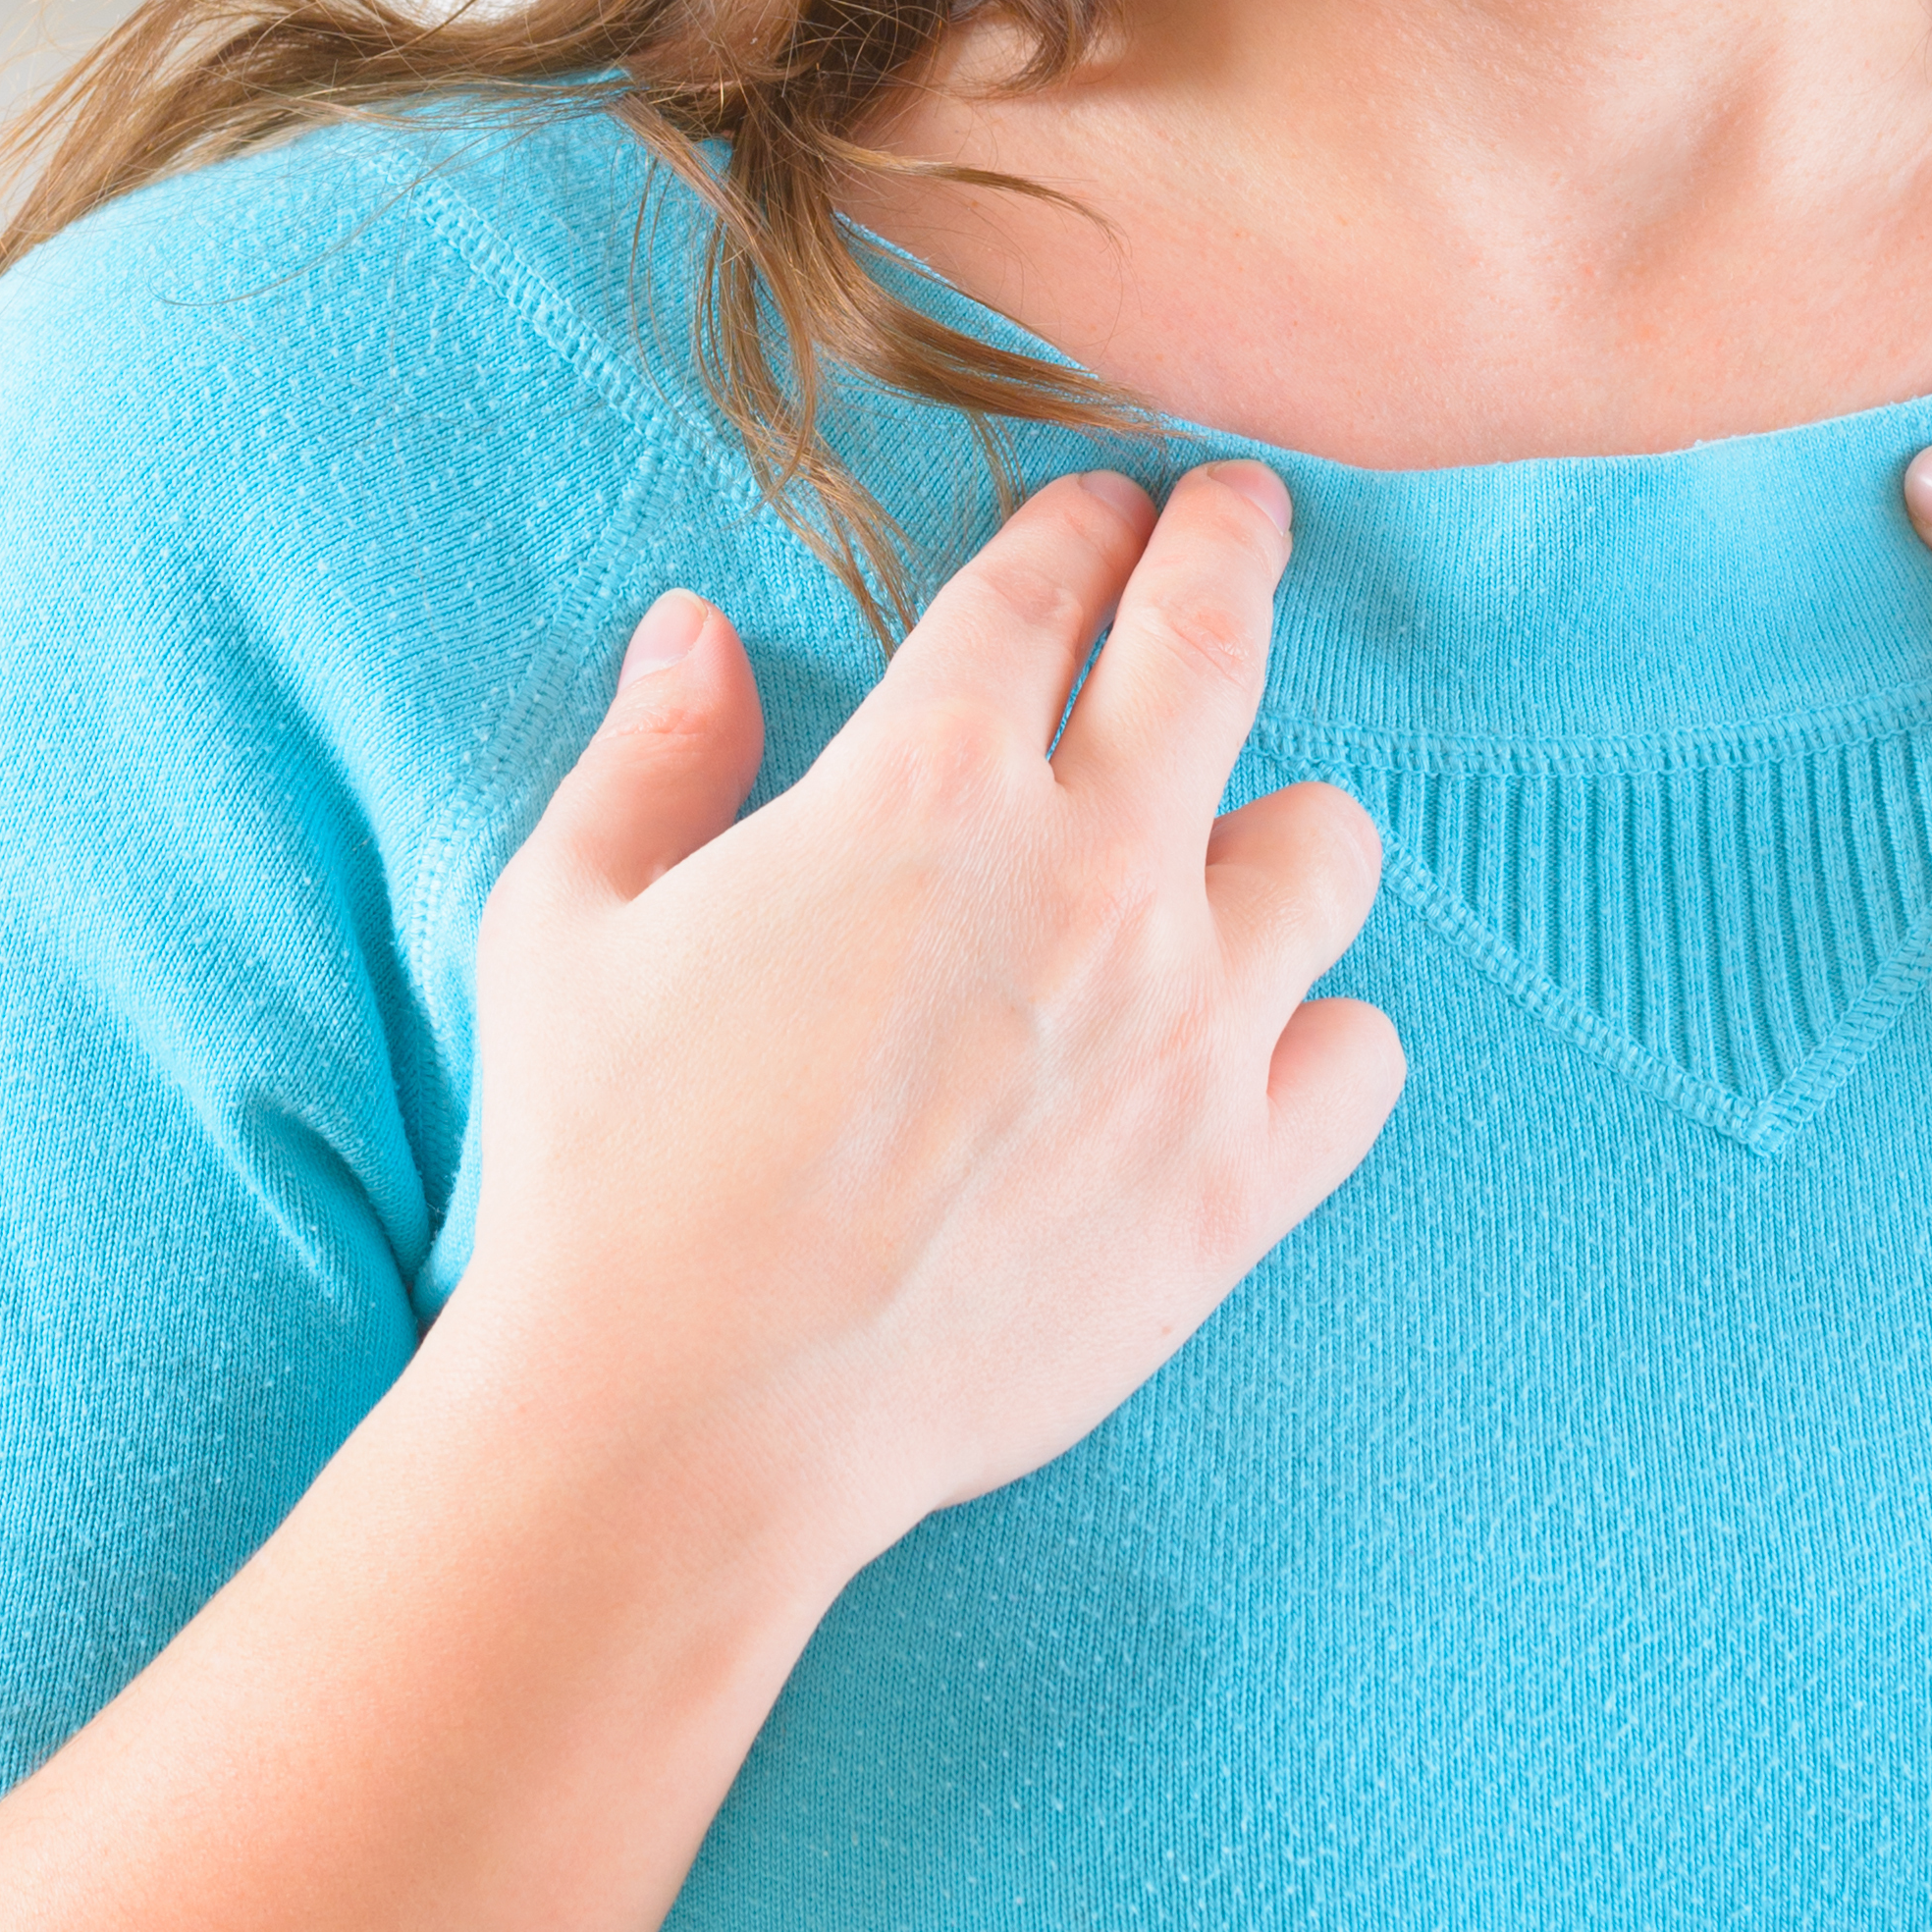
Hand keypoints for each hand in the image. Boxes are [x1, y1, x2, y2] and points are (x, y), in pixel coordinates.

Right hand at [454, 462, 1402, 1583]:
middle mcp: (1092, 876)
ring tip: (1240, 841)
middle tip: (1244, 514)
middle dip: (1233, 546)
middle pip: (1216, 644)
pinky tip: (1269, 1043)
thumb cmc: (605, 1171)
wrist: (688, 1421)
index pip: (1045, 590)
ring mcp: (1188, 1029)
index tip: (1102, 510)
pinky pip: (1363, 1056)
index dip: (1079, 528)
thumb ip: (654, 758)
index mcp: (927, 784)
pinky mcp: (1236, 1181)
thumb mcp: (569, 924)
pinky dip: (1324, 1035)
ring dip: (1282, 824)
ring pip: (1327, 848)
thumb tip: (697, 632)